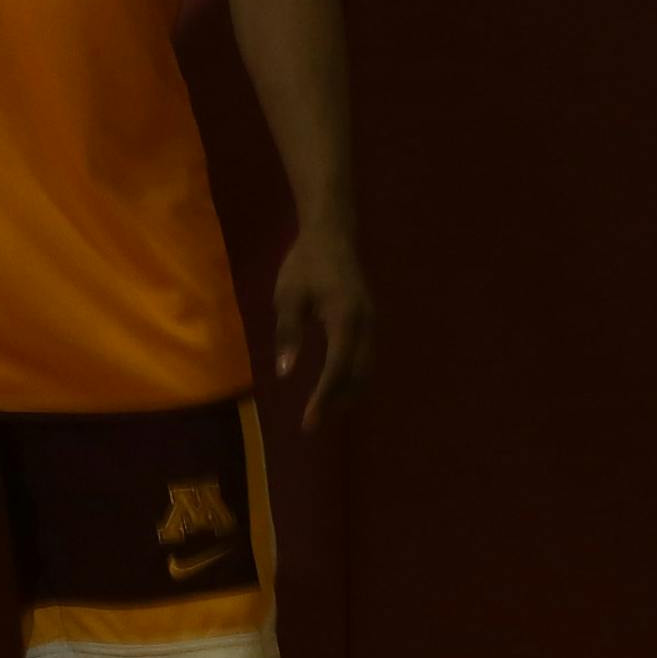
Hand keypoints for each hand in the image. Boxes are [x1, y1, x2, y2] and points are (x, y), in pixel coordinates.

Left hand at [273, 229, 373, 431]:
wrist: (331, 235)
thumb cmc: (304, 264)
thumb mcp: (288, 297)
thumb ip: (289, 334)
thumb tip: (285, 373)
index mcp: (344, 318)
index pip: (337, 367)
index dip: (324, 397)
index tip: (309, 420)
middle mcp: (365, 324)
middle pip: (357, 374)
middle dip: (337, 401)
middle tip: (313, 422)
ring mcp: (371, 322)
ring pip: (365, 368)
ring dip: (347, 392)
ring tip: (324, 411)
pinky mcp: (369, 320)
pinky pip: (365, 356)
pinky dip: (352, 376)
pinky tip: (336, 386)